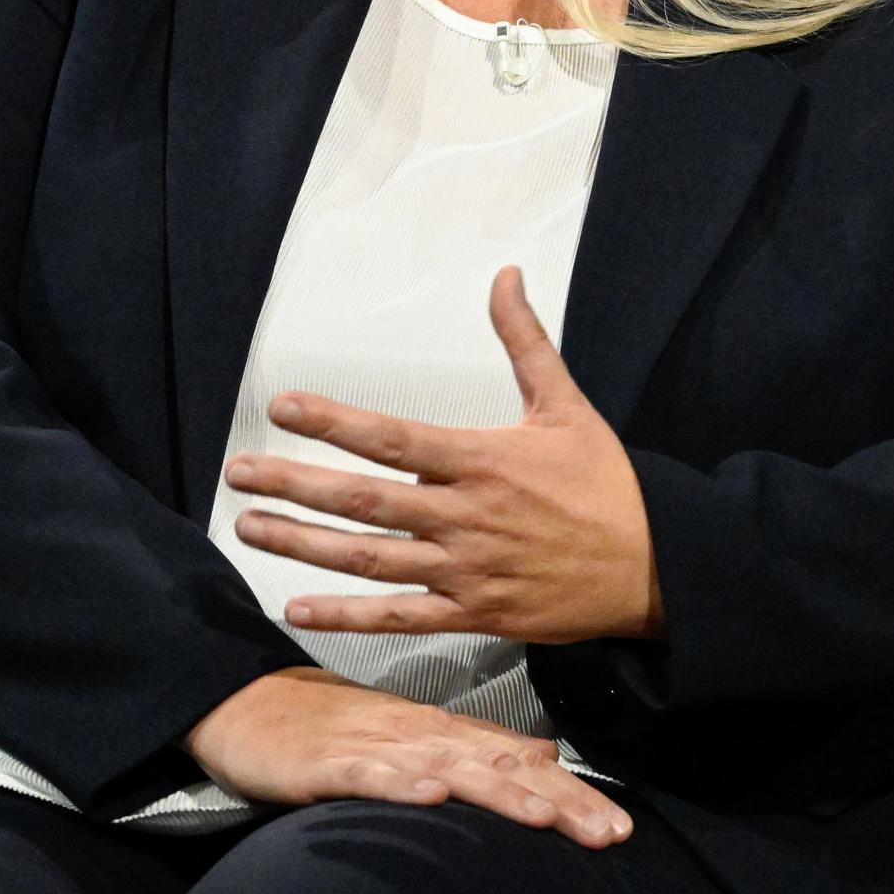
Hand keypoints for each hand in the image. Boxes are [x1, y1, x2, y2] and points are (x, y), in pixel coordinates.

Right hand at [185, 666, 633, 847]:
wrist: (246, 704)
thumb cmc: (329, 727)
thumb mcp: (410, 734)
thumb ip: (475, 745)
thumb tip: (545, 755)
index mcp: (440, 731)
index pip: (519, 763)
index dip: (572, 793)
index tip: (621, 826)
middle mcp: (419, 735)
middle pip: (499, 769)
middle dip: (557, 803)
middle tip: (609, 833)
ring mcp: (375, 748)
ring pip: (447, 770)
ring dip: (497, 793)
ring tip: (543, 818)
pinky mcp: (330, 764)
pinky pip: (369, 777)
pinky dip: (400, 786)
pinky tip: (431, 799)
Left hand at [225, 266, 664, 646]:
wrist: (656, 567)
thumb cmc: (606, 483)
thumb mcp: (567, 405)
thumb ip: (525, 341)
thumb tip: (505, 275)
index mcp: (483, 459)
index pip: (393, 438)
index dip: (334, 422)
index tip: (282, 406)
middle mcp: (466, 516)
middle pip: (363, 502)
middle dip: (295, 484)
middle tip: (237, 472)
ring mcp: (466, 570)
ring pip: (370, 560)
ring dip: (304, 545)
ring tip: (249, 529)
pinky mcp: (474, 614)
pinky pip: (400, 618)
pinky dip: (348, 616)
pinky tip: (298, 608)